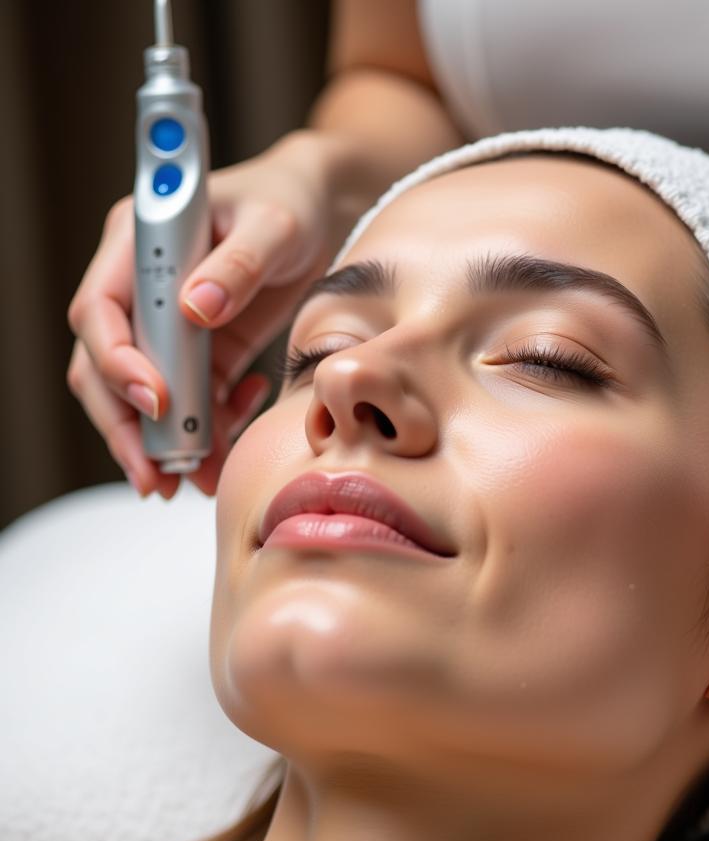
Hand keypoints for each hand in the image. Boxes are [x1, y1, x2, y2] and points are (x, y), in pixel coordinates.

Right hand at [66, 129, 356, 499]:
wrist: (319, 211)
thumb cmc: (288, 201)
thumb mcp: (273, 224)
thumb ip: (239, 264)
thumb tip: (196, 308)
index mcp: (138, 245)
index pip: (100, 311)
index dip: (117, 362)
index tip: (156, 401)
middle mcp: (142, 289)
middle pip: (104, 366)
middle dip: (125, 426)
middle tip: (154, 478)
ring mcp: (170, 324)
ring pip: (144, 395)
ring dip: (163, 443)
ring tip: (196, 481)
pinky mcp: (203, 350)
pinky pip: (190, 401)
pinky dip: (204, 430)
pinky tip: (231, 440)